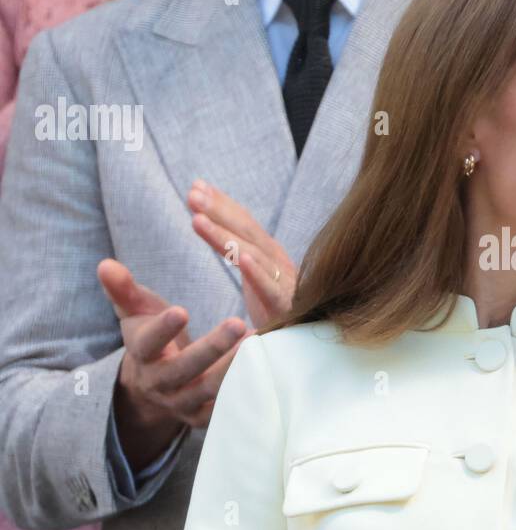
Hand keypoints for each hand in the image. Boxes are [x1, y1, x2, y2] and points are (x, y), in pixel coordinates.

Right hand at [98, 260, 247, 466]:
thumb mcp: (136, 313)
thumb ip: (123, 290)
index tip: (180, 310)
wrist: (155, 387)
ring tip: (259, 344)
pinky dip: (245, 391)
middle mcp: (161, 384)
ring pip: (210, 390)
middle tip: (237, 323)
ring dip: (234, 369)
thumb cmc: (150, 337)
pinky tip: (267, 369)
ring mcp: (184, 403)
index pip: (148, 343)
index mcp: (142, 355)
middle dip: (211, 348)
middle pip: (185, 369)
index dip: (163, 329)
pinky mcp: (206, 417)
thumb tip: (105, 264)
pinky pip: (227, 408)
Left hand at [187, 180, 296, 330]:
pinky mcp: (287, 308)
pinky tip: (242, 259)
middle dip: (219, 210)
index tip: (196, 186)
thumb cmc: (281, 309)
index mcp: (269, 255)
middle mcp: (278, 262)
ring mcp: (284, 283)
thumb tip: (217, 226)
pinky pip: (271, 289)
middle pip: (247, 231)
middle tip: (193, 193)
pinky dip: (258, 273)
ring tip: (198, 220)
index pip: (244, 223)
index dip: (222, 204)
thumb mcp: (258, 277)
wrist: (309, 344)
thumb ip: (241, 253)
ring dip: (225, 236)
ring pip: (253, 255)